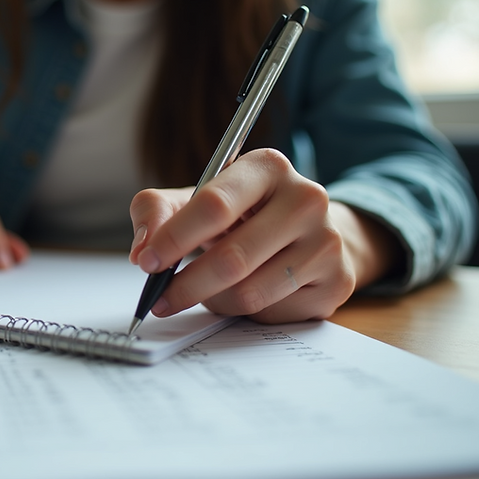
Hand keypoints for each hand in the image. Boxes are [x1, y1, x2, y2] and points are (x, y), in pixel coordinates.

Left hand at [128, 149, 396, 322]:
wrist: (310, 232)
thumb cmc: (243, 214)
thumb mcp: (196, 199)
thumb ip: (157, 212)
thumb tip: (141, 251)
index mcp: (268, 166)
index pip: (214, 205)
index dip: (174, 238)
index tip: (147, 262)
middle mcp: (306, 198)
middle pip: (232, 258)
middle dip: (186, 285)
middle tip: (159, 300)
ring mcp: (327, 241)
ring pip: (250, 293)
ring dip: (214, 301)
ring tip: (204, 291)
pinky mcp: (337, 281)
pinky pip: (272, 312)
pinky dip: (245, 312)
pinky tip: (243, 294)